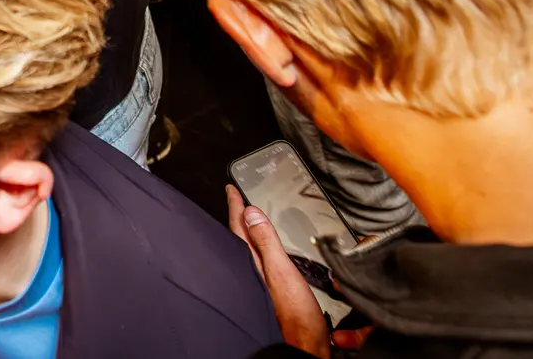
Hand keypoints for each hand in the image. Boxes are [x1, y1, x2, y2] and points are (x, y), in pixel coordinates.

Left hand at [227, 187, 332, 357]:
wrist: (302, 349)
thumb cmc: (296, 319)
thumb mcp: (282, 273)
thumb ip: (266, 242)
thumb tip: (250, 212)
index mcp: (249, 266)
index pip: (238, 227)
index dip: (235, 206)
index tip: (230, 188)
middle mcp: (248, 276)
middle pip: (239, 239)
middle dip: (237, 218)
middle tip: (235, 200)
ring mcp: (255, 287)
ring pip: (246, 252)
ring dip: (246, 234)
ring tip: (246, 221)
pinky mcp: (265, 297)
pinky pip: (255, 265)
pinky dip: (256, 252)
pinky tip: (261, 254)